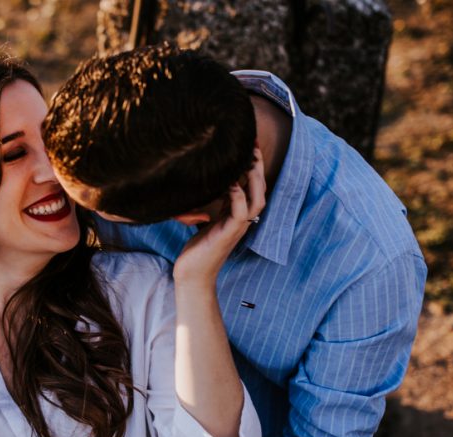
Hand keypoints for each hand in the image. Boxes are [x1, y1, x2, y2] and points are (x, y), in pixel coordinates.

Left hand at [173, 147, 265, 286]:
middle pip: (261, 189)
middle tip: (252, 144)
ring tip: (247, 158)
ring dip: (253, 178)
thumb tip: (203, 182)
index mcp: (237, 215)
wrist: (191, 275)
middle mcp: (242, 220)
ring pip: (257, 199)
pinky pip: (240, 211)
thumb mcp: (203, 220)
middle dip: (258, 166)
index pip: (252, 187)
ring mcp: (238, 228)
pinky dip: (237, 195)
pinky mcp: (228, 234)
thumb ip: (210, 204)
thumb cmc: (195, 249)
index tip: (249, 145)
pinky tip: (229, 183)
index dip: (253, 167)